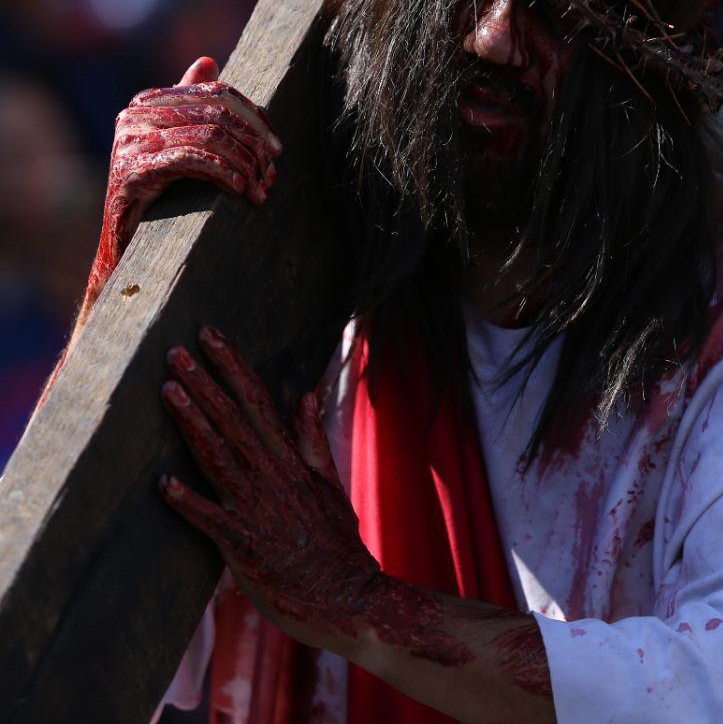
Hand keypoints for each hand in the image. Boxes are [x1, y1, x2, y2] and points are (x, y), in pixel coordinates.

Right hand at [78, 58, 280, 330]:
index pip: (216, 93)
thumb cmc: (157, 196)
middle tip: (273, 173)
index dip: (253, 117)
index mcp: (149, 101)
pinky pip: (191, 160)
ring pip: (208, 136)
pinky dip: (223, 173)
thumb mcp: (177, 145)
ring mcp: (130, 141)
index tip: (278, 148)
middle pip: (216, 113)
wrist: (123, 246)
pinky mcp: (131, 169)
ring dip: (245, 163)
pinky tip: (241, 191)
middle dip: (253, 143)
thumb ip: (190, 104)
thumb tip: (207, 61)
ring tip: (262, 188)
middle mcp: (135, 114)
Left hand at [159, 326, 381, 653]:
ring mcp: (256, 509)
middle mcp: (272, 475)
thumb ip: (312, 439)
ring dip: (192, 423)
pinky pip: (210, 520)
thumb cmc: (336, 543)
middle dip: (204, 383)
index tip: (209, 335)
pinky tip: (162, 483)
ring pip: (219, 456)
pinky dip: (187, 501)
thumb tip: (305, 394)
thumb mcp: (330, 484)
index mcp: (290, 459)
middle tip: (174, 352)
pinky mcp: (243, 546)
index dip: (232, 365)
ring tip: (167, 392)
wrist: (346, 598)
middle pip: (232, 419)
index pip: (258, 399)